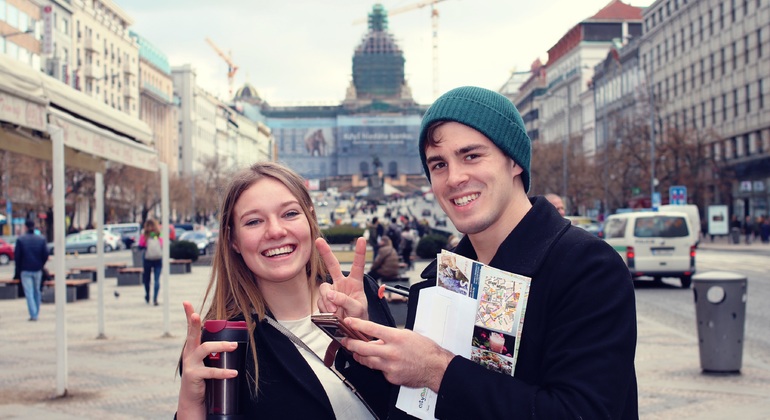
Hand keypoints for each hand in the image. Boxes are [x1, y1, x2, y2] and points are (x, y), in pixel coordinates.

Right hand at [177, 301, 238, 419]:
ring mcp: (190, 364)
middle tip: (197, 315)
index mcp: (192, 347)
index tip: (186, 302)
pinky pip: (211, 371)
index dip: (189, 315)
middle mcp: (189, 353)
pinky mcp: (194, 375)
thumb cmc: (202, 375)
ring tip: (233, 346)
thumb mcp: (206, 360)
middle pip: (192, 334)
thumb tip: (234, 340)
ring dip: (221, 346)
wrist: (193, 397)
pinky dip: (224, 372)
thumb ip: (214, 350)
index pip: (191, 328)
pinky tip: (233, 372)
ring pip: (205, 349)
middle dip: (194, 323)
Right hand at [316, 237, 368, 320]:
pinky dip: (324, 308)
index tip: (362, 239)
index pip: (358, 266)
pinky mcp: (324, 301)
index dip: (359, 252)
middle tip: (319, 241)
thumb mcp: (357, 309)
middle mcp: (342, 284)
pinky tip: (331, 313)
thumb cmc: (358, 316)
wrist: (350, 329)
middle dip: (325, 252)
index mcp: (355, 282)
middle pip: (332, 265)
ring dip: (327, 299)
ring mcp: (332, 291)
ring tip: (335, 311)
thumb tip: (331, 294)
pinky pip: (320, 301)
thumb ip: (346, 300)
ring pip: (323, 288)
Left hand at [341, 318, 454, 391]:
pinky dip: (379, 367)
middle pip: (363, 348)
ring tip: (356, 353)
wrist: (435, 367)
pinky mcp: (391, 377)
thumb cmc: (425, 350)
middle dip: (351, 344)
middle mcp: (391, 352)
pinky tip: (383, 364)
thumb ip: (389, 337)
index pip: (372, 328)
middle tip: (345, 341)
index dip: (357, 324)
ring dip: (360, 356)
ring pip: (368, 361)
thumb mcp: (407, 335)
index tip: (348, 321)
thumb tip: (375, 339)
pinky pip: (380, 371)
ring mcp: (390, 366)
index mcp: (396, 338)